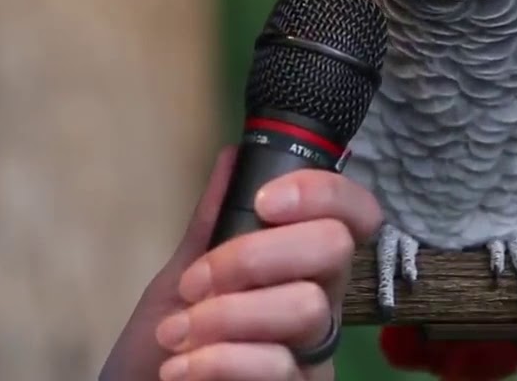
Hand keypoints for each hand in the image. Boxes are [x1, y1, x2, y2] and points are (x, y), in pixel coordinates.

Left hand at [99, 145, 383, 380]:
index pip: (352, 213)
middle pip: (334, 248)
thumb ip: (212, 224)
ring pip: (307, 307)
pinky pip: (280, 365)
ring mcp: (313, 353)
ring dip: (226, 315)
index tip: (265, 202)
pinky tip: (181, 367)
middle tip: (196, 282)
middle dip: (253, 255)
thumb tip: (234, 156)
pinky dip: (218, 361)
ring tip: (175, 334)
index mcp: (299, 265)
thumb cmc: (164, 347)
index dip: (322, 193)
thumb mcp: (181, 278)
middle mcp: (318, 304)